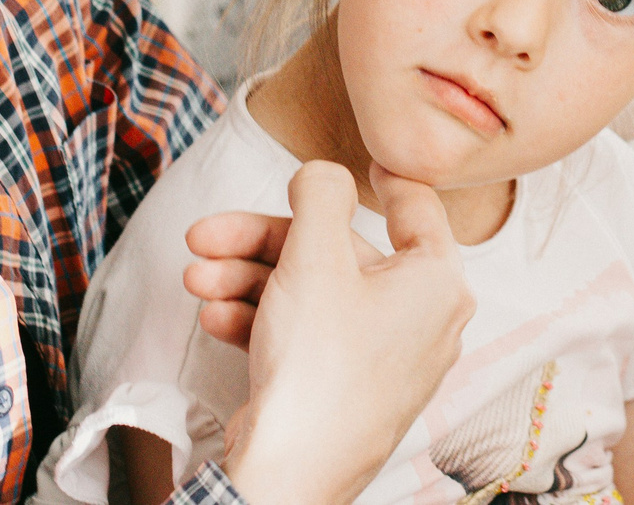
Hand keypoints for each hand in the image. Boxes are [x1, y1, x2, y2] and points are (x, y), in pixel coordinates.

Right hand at [184, 162, 473, 504]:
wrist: (288, 473)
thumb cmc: (318, 367)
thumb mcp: (314, 256)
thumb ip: (321, 196)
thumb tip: (326, 173)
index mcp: (437, 283)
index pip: (415, 209)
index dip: (385, 178)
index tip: (368, 161)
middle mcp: (420, 322)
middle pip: (339, 254)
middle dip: (264, 242)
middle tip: (208, 234)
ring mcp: (382, 361)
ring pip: (314, 295)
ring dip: (249, 279)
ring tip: (196, 277)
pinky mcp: (345, 391)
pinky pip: (308, 336)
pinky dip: (262, 319)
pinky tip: (214, 316)